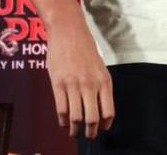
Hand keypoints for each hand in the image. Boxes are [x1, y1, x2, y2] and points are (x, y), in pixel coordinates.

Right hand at [46, 17, 114, 138]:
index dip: (105, 124)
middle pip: (92, 118)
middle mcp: (91, 85)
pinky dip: (63, 120)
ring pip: (76, 117)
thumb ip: (99, 86)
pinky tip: (64, 122)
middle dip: (90, 132)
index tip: (101, 129)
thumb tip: (99, 107)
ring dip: (75, 130)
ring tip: (74, 133)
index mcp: (104, 81)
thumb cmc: (84, 48)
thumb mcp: (99, 67)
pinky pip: (61, 109)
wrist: (68, 30)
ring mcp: (74, 85)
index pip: (108, 111)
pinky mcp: (58, 84)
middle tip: (87, 136)